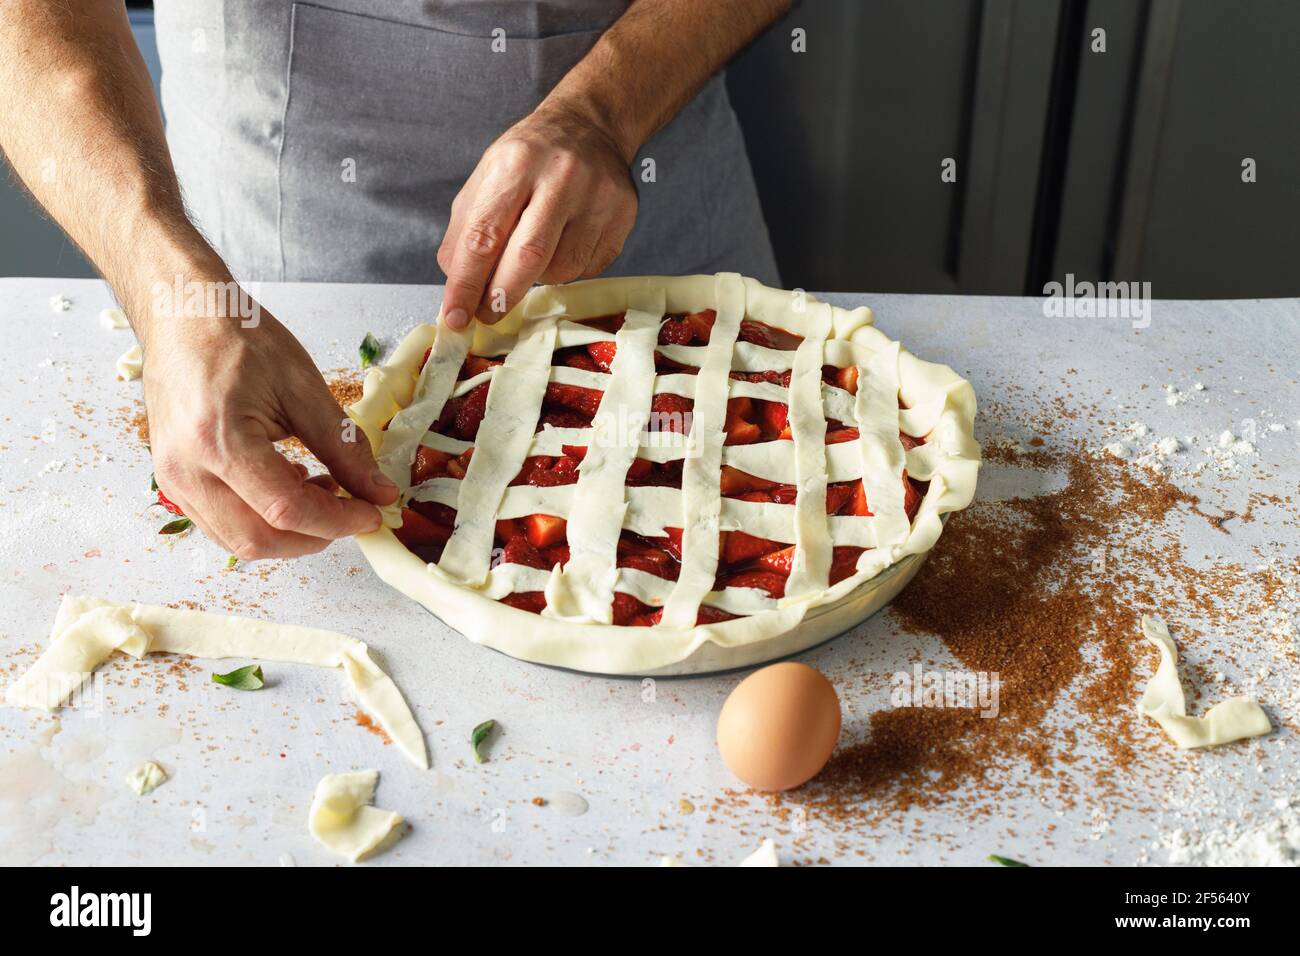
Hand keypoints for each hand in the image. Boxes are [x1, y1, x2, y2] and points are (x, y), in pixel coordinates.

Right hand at [141, 298, 397, 559]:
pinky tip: (289, 484)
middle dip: (315, 536)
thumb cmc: (239, 340)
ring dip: (289, 532)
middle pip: (258, 540)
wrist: (182, 317)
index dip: (337, 520)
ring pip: (238, 540)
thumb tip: (380, 493)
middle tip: (352, 510)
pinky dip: (262, 520)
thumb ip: (344, 446)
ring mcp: (173, 480)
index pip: (286, 509)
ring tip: (322, 489)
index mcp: (218, 441)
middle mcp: (186, 470)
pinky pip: (221, 524)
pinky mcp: (173, 481)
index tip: (373, 514)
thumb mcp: (303, 387)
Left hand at [436, 101, 637, 329]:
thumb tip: (457, 286)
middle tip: (487, 315)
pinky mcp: (623, 215)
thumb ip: (466, 231)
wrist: (590, 125)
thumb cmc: (529, 158)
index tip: (455, 317)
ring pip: (562, 269)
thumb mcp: (487, 178)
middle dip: (502, 296)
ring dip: (537, 280)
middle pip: (528, 258)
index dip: (466, 283)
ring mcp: (598, 197)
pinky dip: (566, 270)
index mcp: (516, 163)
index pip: (484, 236)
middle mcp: (561, 177)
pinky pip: (589, 267)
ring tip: (531, 259)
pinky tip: (561, 246)